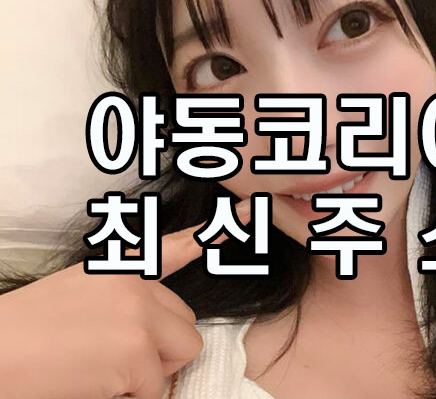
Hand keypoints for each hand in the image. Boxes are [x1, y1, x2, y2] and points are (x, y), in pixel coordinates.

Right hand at [0, 199, 250, 398]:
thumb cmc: (29, 328)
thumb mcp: (82, 290)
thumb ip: (126, 295)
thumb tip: (158, 325)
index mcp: (122, 269)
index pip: (175, 247)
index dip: (212, 233)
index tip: (244, 216)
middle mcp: (138, 288)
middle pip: (187, 325)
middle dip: (163, 349)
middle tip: (119, 357)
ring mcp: (140, 319)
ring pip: (181, 356)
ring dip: (151, 373)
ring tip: (104, 368)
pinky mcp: (137, 356)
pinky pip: (155, 389)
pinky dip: (131, 397)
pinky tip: (94, 382)